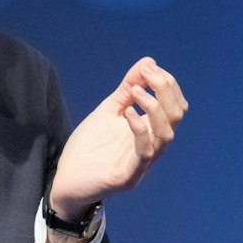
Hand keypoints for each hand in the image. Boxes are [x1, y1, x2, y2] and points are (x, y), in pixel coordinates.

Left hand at [49, 57, 188, 218]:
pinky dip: (139, 129)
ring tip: (136, 90)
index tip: (148, 68)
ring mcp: (143, 164)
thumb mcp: (108, 110)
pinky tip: (127, 112)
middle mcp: (153, 147)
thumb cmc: (89, 147)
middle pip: (176, 116)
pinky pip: (144, 153)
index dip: (167, 84)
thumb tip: (149, 62)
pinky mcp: (128, 177)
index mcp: (151, 131)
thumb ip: (127, 89)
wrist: (66, 180)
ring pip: (166, 134)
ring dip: (154, 107)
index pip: (175, 105)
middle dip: (166, 90)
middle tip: (146, 75)